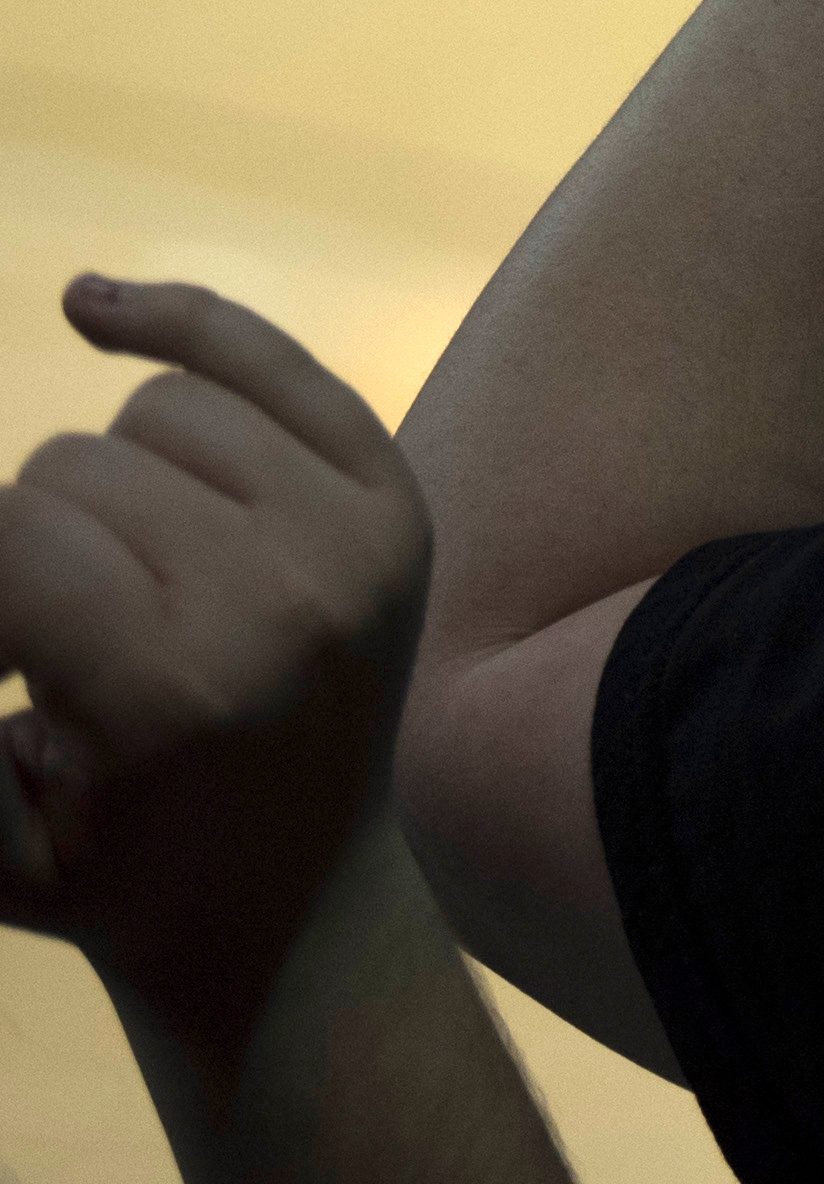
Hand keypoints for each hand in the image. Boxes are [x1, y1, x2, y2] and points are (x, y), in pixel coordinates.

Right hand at [0, 280, 430, 1037]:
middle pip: (66, 468)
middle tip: (50, 654)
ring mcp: (357, 536)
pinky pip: (264, 361)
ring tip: (117, 591)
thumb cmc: (104, 871)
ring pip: (154, 409)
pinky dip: (174, 326)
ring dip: (101, 487)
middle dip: (25, 551)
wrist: (297, 904)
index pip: (8, 536)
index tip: (4, 653)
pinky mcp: (394, 498)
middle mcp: (285, 595)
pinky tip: (90, 309)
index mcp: (173, 685)